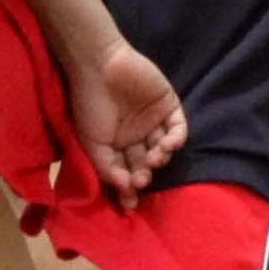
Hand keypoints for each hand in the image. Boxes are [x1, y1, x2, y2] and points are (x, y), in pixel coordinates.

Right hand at [64, 42, 186, 211]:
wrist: (99, 66)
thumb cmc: (90, 105)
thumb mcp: (91, 142)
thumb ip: (108, 169)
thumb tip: (126, 191)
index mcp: (117, 144)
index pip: (127, 171)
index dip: (130, 187)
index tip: (130, 203)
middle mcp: (136, 135)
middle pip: (146, 163)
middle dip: (145, 174)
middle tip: (141, 180)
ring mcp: (154, 120)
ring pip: (163, 148)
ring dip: (161, 158)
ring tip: (153, 159)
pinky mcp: (168, 105)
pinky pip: (179, 127)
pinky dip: (177, 138)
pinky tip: (168, 145)